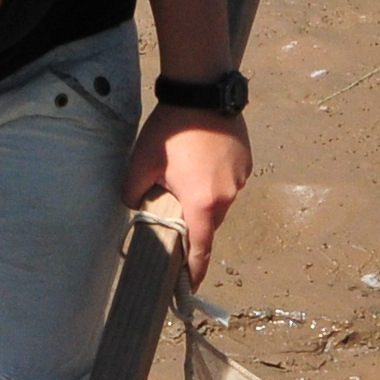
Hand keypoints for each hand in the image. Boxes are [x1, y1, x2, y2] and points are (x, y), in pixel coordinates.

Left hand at [129, 107, 251, 281]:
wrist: (201, 91)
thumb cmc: (171, 129)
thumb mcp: (141, 163)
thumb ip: (132, 192)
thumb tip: (133, 204)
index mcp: (203, 204)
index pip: (200, 248)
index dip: (194, 271)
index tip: (189, 288)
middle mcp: (228, 196)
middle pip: (209, 222)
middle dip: (193, 218)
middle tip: (174, 200)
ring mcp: (241, 178)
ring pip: (220, 200)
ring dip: (205, 194)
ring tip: (188, 169)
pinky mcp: (246, 162)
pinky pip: (229, 179)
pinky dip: (215, 176)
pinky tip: (202, 156)